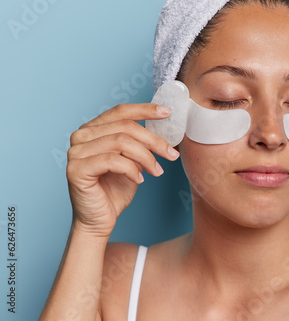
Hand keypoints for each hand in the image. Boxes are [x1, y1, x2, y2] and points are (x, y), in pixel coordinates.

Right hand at [66, 103, 178, 236]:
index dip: (145, 110)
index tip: (167, 112)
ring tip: (157, 171)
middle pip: (125, 127)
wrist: (99, 220)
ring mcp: (75, 152)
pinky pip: (113, 161)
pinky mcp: (76, 169)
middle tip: (172, 154)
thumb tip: (163, 128)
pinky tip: (139, 179)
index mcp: (93, 129)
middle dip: (154, 141)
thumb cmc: (115, 190)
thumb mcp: (133, 160)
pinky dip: (131, 169)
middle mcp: (81, 136)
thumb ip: (140, 143)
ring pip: (121, 142)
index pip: (120, 111)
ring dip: (146, 157)